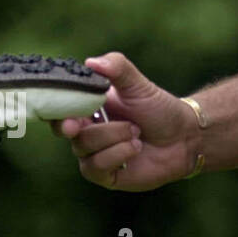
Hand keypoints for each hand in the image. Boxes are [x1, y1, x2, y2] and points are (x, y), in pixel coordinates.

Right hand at [48, 52, 197, 190]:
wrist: (184, 137)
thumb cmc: (158, 108)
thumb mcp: (137, 84)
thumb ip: (116, 67)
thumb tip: (90, 62)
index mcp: (85, 107)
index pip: (56, 108)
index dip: (52, 108)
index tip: (60, 107)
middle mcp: (85, 131)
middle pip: (63, 129)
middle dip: (70, 127)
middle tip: (79, 124)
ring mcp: (93, 154)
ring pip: (82, 147)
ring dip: (111, 136)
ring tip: (136, 131)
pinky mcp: (105, 175)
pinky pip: (96, 167)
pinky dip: (117, 154)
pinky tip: (136, 147)